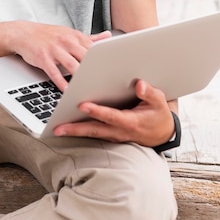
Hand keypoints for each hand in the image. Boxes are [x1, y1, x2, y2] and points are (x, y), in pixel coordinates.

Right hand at [9, 23, 111, 91]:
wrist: (24, 33)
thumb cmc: (48, 35)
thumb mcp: (69, 34)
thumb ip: (90, 38)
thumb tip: (108, 36)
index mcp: (75, 36)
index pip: (95, 49)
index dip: (105, 60)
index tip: (114, 71)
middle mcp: (67, 41)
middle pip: (86, 57)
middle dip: (95, 70)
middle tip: (105, 83)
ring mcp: (55, 50)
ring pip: (72, 65)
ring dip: (81, 78)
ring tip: (89, 89)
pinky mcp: (43, 58)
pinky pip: (55, 73)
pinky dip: (62, 83)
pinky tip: (67, 91)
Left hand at [53, 79, 175, 144]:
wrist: (162, 133)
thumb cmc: (158, 115)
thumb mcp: (160, 103)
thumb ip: (150, 94)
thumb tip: (140, 84)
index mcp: (131, 122)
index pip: (111, 116)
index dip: (97, 111)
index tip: (82, 105)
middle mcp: (119, 131)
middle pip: (95, 130)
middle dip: (75, 129)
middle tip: (58, 128)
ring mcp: (114, 135)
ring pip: (91, 133)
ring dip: (74, 131)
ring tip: (57, 128)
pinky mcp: (110, 134)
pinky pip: (93, 133)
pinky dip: (80, 131)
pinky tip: (67, 126)